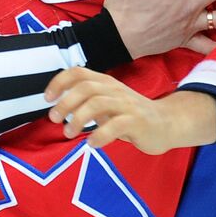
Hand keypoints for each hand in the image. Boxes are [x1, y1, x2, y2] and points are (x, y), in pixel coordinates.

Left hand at [45, 66, 215, 153]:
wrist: (167, 123)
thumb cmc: (130, 115)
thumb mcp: (105, 105)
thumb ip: (85, 103)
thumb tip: (58, 109)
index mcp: (104, 83)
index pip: (78, 72)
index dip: (59, 82)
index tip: (47, 99)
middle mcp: (115, 89)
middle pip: (85, 88)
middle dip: (65, 103)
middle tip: (54, 119)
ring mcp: (127, 104)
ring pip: (97, 104)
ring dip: (78, 119)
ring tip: (69, 133)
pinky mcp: (138, 121)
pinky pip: (116, 126)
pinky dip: (99, 136)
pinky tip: (92, 144)